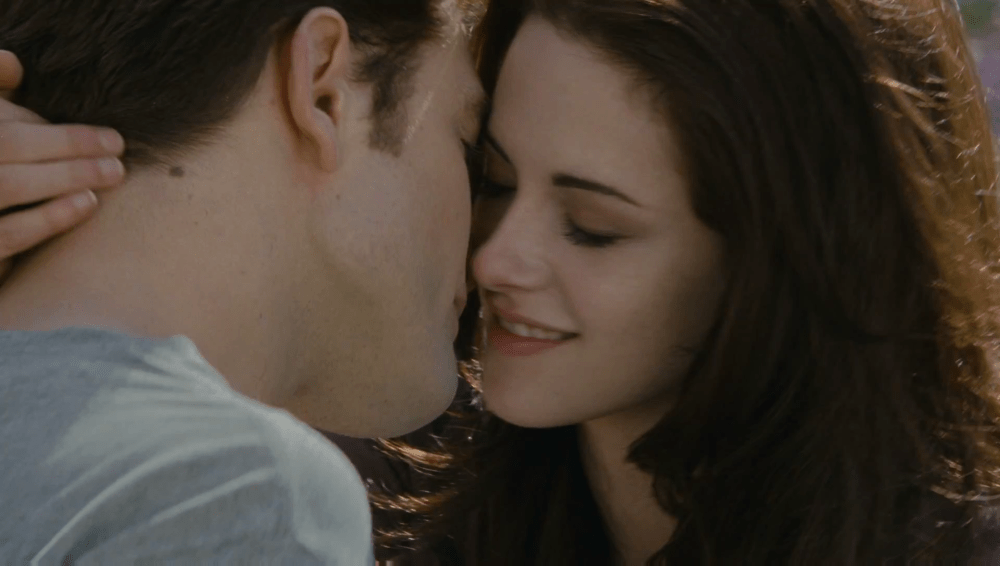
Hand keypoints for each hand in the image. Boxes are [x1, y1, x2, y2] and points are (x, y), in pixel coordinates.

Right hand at [0, 50, 124, 283]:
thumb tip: (16, 64)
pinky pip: (7, 234)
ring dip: (65, 176)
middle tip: (118, 146)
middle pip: (7, 142)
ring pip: (9, 185)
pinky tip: (87, 203)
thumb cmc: (0, 168)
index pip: (3, 121)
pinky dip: (47, 218)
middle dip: (66, 143)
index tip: (108, 134)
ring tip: (113, 172)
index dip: (52, 127)